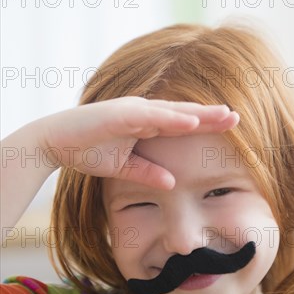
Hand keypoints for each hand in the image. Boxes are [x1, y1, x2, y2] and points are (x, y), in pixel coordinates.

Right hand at [39, 97, 239, 189]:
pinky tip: (191, 121)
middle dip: (211, 115)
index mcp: (145, 123)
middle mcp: (142, 113)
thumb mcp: (125, 166)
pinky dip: (171, 119)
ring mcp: (131, 111)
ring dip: (199, 114)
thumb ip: (148, 172)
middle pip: (184, 114)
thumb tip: (173, 182)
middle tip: (238, 116)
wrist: (55, 143)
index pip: (182, 123)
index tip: (232, 127)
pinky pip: (150, 117)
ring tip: (225, 115)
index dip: (207, 124)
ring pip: (172, 112)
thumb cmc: (88, 150)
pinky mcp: (119, 115)